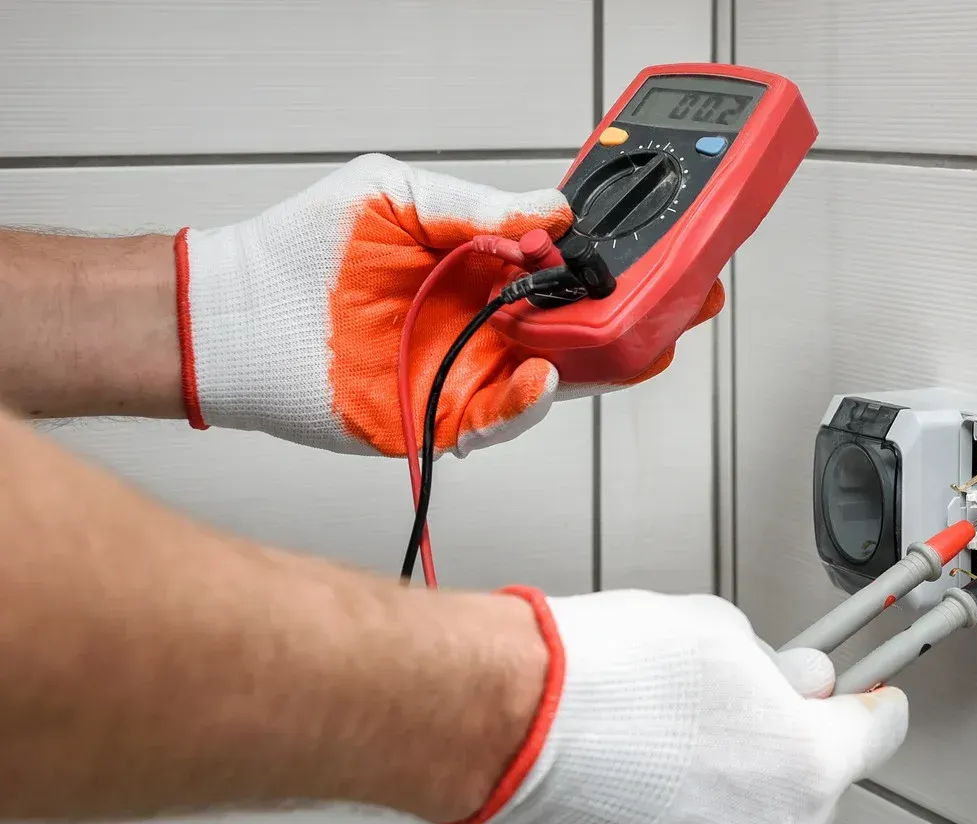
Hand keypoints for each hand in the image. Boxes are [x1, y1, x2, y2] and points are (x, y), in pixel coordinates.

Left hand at [175, 153, 720, 456]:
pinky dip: (531, 402)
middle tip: (682, 302)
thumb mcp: (395, 193)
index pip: (572, 267)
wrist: (236, 317)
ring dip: (600, 363)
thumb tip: (552, 213)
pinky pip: (504, 417)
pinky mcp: (444, 418)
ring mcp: (470, 370)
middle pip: (583, 327)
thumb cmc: (302, 249)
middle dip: (638, 317)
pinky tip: (546, 376)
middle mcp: (487, 321)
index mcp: (485, 265)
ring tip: (629, 343)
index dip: (619, 264)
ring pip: (559, 375)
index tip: (661, 252)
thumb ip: (476, 207)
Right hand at [464, 589, 907, 823]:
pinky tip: (639, 780)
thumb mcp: (725, 633)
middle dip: (782, 749)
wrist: (514, 725)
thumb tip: (795, 684)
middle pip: (810, 789)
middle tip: (733, 706)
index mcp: (809, 769)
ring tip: (667, 742)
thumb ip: (781, 669)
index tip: (870, 702)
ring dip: (729, 794)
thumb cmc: (608, 675)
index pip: (880, 735)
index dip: (871, 706)